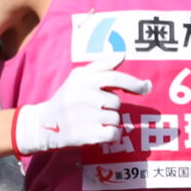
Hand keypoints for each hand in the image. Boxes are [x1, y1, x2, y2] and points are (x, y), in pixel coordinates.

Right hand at [14, 54, 150, 154]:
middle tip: (94, 110)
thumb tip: (122, 55)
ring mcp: (84, 115)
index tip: (146, 87)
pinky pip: (113, 134)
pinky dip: (111, 135)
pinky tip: (99, 133)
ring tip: (92, 121)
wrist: (44, 125)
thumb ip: (101, 66)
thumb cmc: (67, 99)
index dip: (133, 83)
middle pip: (116, 102)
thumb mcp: (78, 78)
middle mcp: (83, 96)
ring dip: (109, 122)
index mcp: (82, 80)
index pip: (113, 77)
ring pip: (116, 118)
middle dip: (110, 107)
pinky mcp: (86, 134)